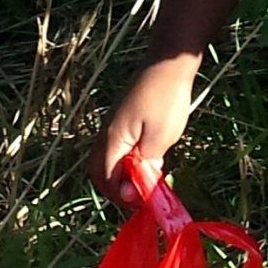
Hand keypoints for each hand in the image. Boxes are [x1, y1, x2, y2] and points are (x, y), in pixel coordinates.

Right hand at [92, 55, 198, 202]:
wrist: (167, 65)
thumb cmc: (166, 99)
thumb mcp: (161, 137)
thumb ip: (147, 163)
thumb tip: (140, 183)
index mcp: (113, 139)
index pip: (107, 178)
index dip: (121, 195)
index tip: (142, 202)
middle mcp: (106, 134)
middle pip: (99, 171)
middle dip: (115, 189)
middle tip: (138, 199)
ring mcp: (113, 125)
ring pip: (106, 160)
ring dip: (120, 176)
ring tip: (143, 183)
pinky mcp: (122, 120)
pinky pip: (116, 148)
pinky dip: (125, 162)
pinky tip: (146, 162)